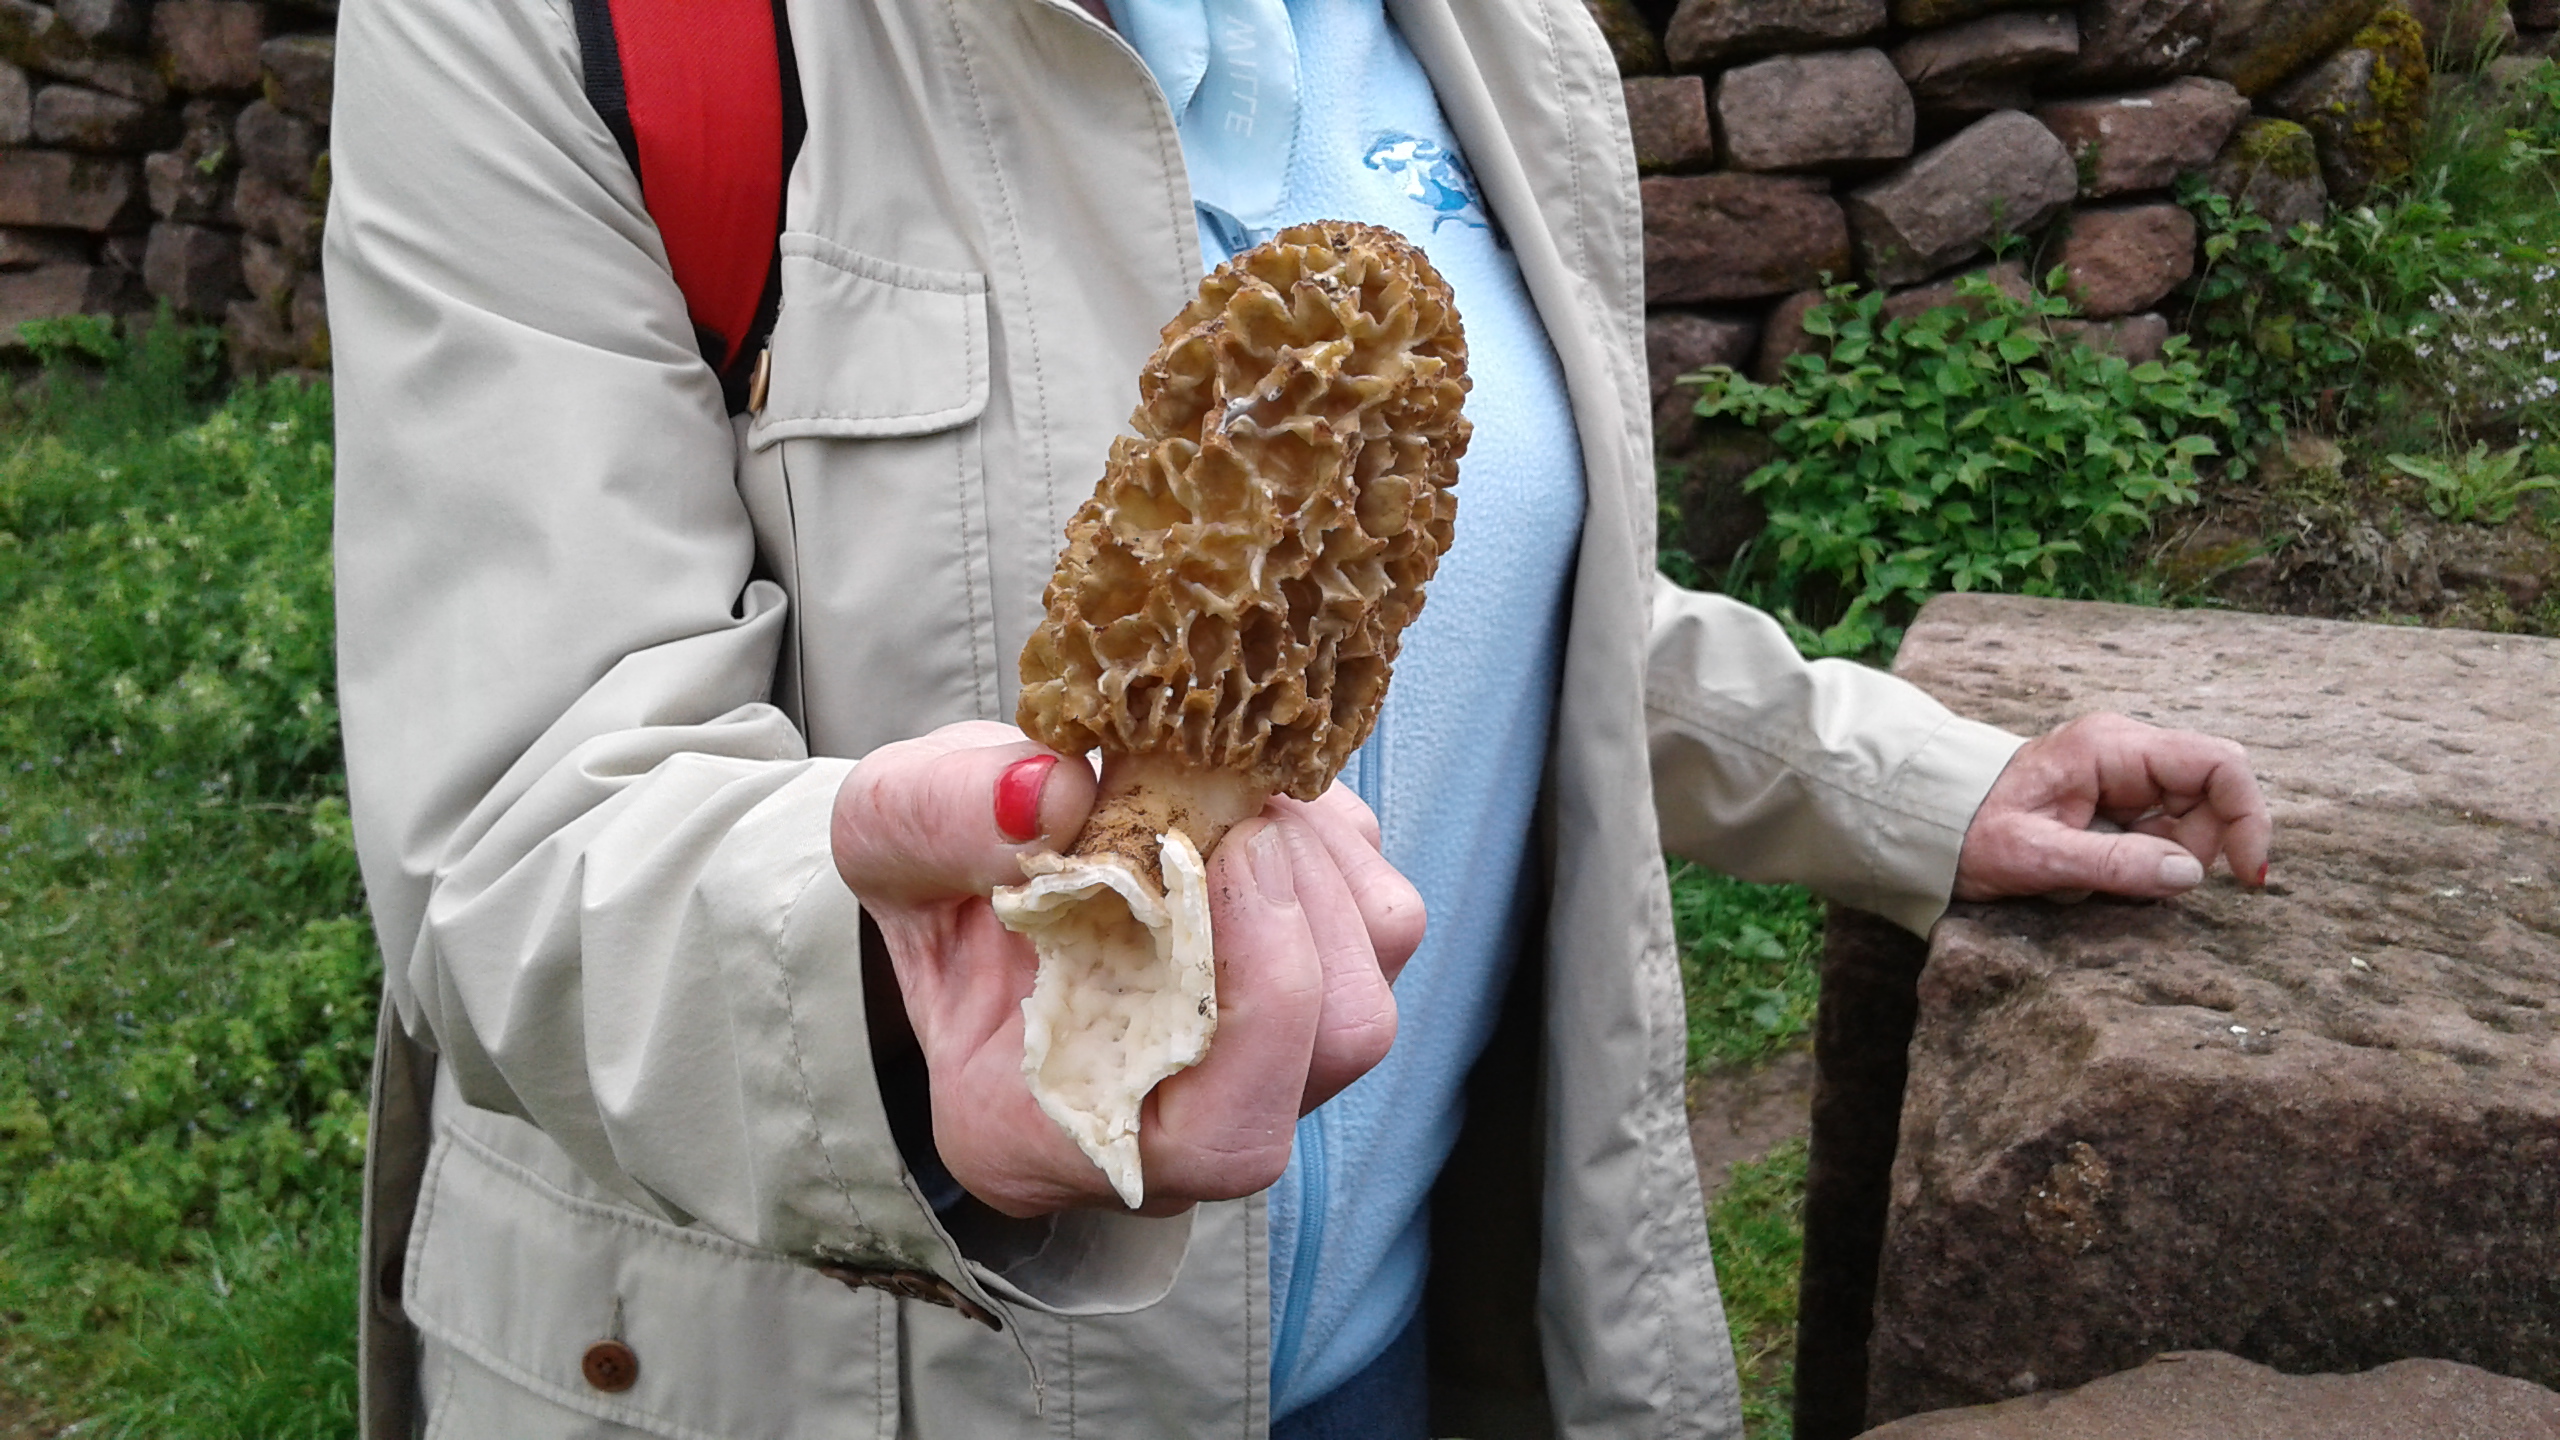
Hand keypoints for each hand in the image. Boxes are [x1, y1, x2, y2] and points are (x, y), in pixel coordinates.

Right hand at [830, 721, 1423, 1216]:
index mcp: (1059, 1133)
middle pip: (1331, 1050)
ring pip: (1369, 990)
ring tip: (1229, 797)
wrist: (965, 875)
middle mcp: (1181, 1127)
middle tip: (1226, 801)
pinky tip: (1251, 804)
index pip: (1222, 1137)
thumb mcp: (885, 832)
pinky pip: (1377, 922)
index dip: (1263, 1003)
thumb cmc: (926, 879)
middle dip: (1299, 906)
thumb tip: (1050, 792)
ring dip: (1319, 869)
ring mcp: (1263, 1067)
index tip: (1221, 856)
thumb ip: (937, 818)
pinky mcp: (1315, 988)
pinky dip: (1333, 845)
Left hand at [1953, 713, 2271, 902]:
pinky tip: (2101, 870)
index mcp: (2112, 747)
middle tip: (2135, 878)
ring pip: (2192, 819)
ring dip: (2166, 859)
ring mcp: (2125, 775)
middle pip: (2213, 796)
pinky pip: (2163, 833)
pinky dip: (2149, 861)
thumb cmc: (1970, 834)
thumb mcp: (2034, 857)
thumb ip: (2112, 864)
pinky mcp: (2119, 800)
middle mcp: (2127, 752)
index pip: (2219, 764)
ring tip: (2099, 872)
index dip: (2248, 816)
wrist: (1931, 824)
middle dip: (2197, 847)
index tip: (2247, 875)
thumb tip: (2189, 874)